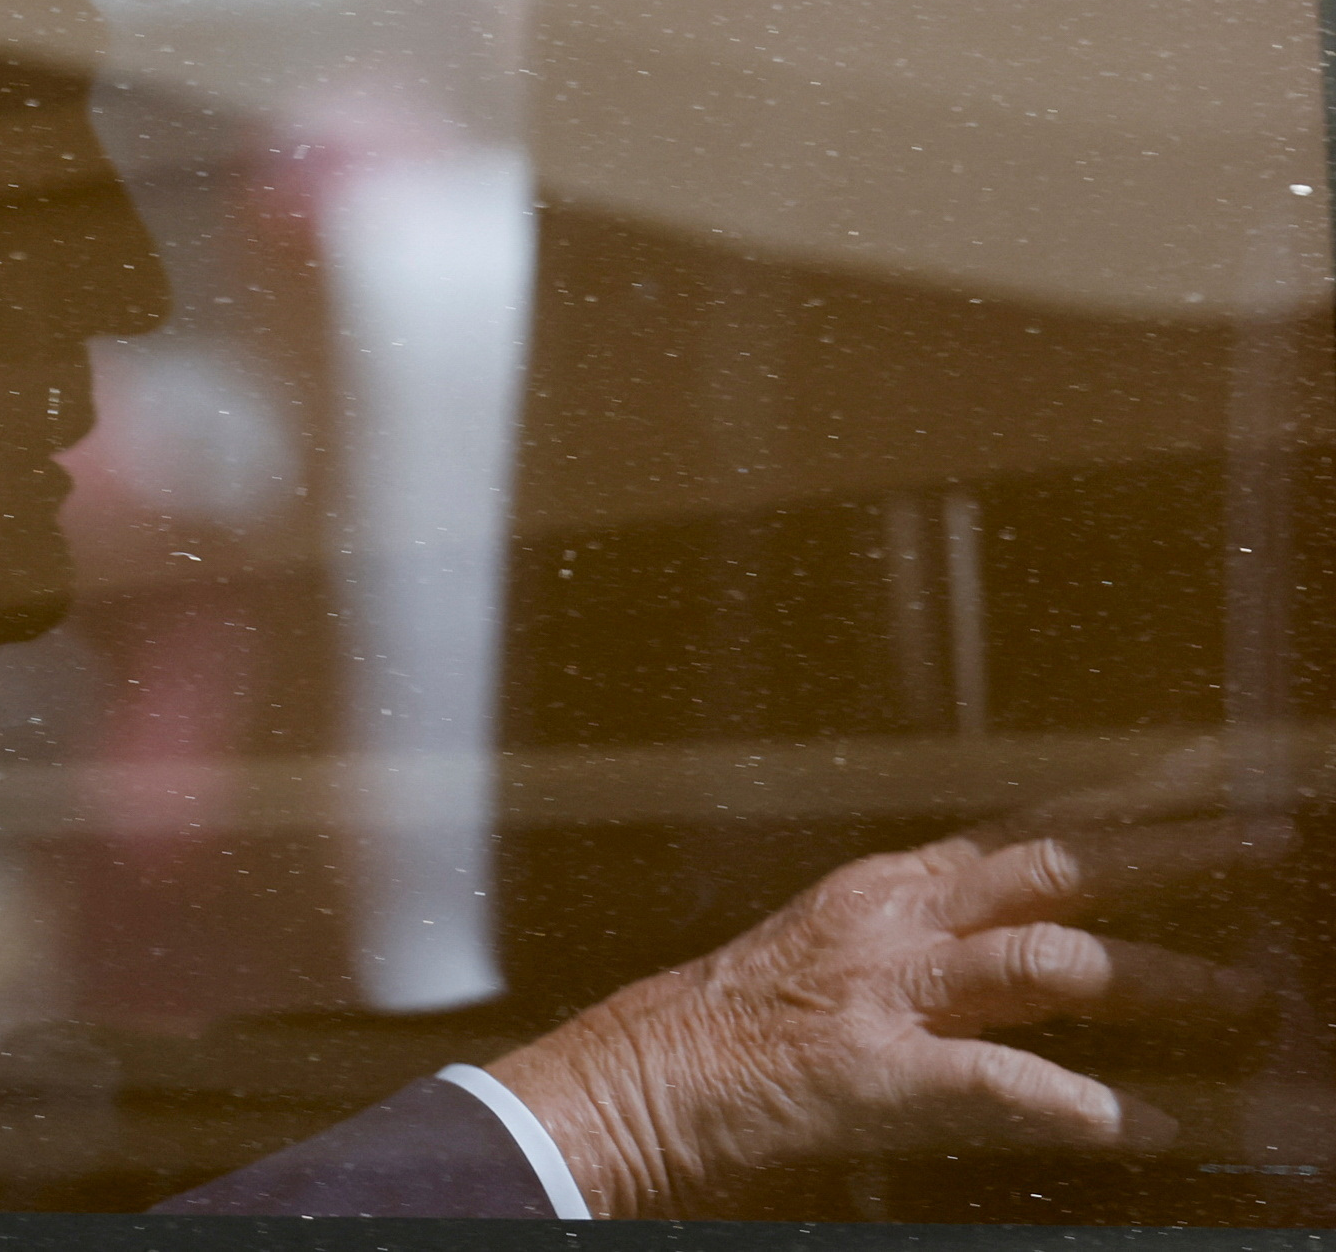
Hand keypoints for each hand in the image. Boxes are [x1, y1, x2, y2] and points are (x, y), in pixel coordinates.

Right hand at [488, 743, 1285, 1219]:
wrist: (637, 1084)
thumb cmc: (729, 1032)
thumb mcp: (829, 960)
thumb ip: (924, 949)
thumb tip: (1032, 956)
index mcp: (883, 889)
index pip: (1025, 831)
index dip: (1125, 807)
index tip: (1210, 781)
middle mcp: (891, 921)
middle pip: (1054, 866)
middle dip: (1173, 852)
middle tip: (1272, 840)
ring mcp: (883, 994)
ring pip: (1050, 963)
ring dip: (1161, 980)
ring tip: (1247, 998)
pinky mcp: (873, 1075)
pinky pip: (1005, 1085)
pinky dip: (1088, 1108)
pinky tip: (1147, 1128)